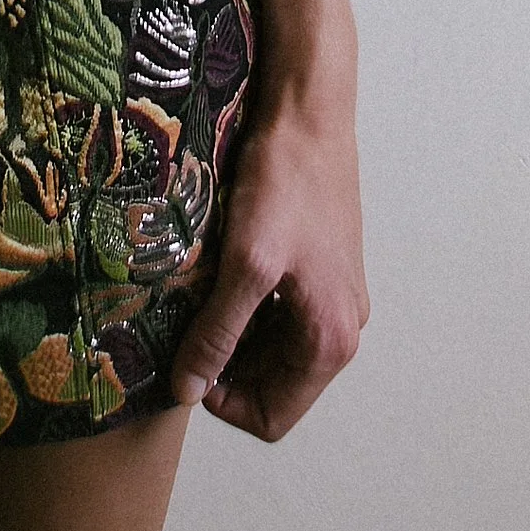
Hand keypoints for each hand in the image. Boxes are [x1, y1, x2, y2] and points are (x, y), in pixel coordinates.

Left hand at [170, 89, 366, 442]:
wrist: (310, 113)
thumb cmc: (286, 182)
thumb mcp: (246, 265)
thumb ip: (217, 334)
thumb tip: (187, 391)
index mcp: (331, 339)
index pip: (273, 417)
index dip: (224, 402)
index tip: (187, 365)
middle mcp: (343, 326)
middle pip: (275, 383)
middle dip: (227, 365)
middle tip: (185, 329)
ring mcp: (335, 296)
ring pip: (275, 347)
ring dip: (235, 334)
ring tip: (199, 297)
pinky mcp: (323, 268)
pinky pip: (282, 312)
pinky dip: (249, 306)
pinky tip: (221, 274)